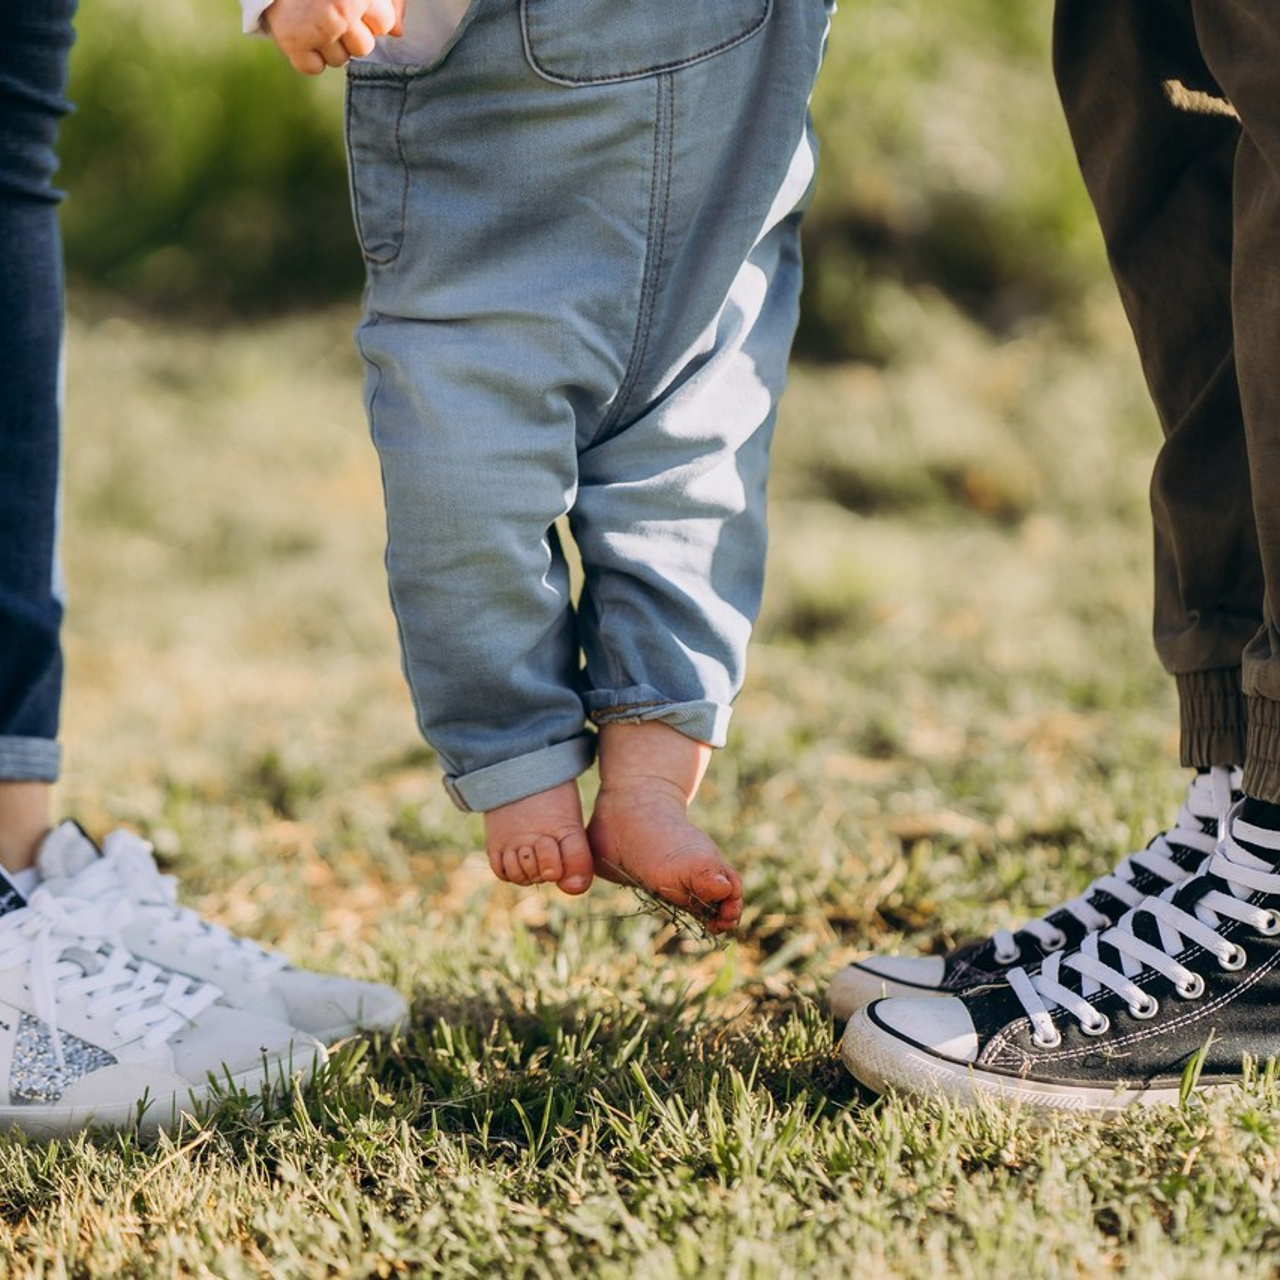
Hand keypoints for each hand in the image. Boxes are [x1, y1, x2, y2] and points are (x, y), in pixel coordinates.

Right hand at [263, 0, 404, 75]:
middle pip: (364, 47)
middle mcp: (341, 12)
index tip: (352, 1)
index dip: (370, 15)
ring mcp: (317, 28)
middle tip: (329, 11)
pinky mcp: (293, 42)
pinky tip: (301, 33)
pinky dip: (307, 56)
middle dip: (351, 34)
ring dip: (328, 45)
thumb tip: (398, 33)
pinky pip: (313, 68)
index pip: (384, 24)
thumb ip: (387, 2)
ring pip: (340, 60)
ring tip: (313, 19)